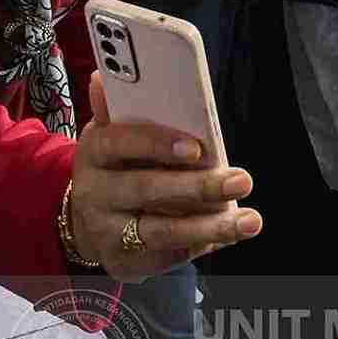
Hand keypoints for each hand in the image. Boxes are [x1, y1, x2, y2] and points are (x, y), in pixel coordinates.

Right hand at [70, 73, 259, 282]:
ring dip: (211, 226)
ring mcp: (108, 231)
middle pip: (148, 189)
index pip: (120, 142)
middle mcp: (95, 192)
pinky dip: (201, 244)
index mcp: (94, 150)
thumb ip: (118, 109)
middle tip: (242, 180)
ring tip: (250, 221)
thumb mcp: (112, 134)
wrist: (87, 221)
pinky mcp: (125, 261)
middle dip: (199, 187)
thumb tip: (104, 77)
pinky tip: (228, 234)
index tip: (197, 148)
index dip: (158, 144)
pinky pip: (168, 255)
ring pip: (162, 230)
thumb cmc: (116, 165)